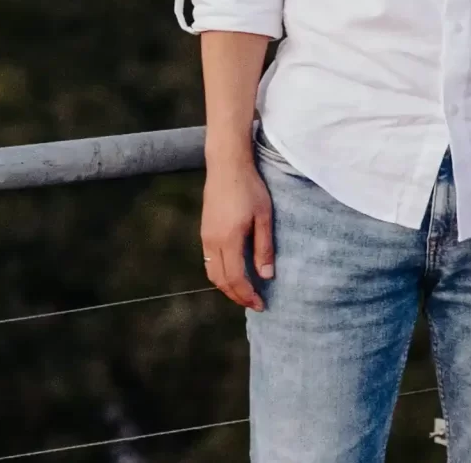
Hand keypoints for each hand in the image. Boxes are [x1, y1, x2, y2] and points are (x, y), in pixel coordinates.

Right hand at [200, 149, 274, 310]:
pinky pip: (208, 260)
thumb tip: (266, 275)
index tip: (261, 304)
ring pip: (211, 272)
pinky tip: (234, 271)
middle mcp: (212, 242)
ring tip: (244, 291)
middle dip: (236, 296)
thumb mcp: (264, 217)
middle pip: (220, 280)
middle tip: (253, 303)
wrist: (226, 165)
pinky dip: (220, 273)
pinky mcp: (204, 230)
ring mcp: (205, 236)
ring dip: (226, 286)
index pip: (235, 279)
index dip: (247, 295)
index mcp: (228, 240)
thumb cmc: (249, 187)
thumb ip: (264, 247)